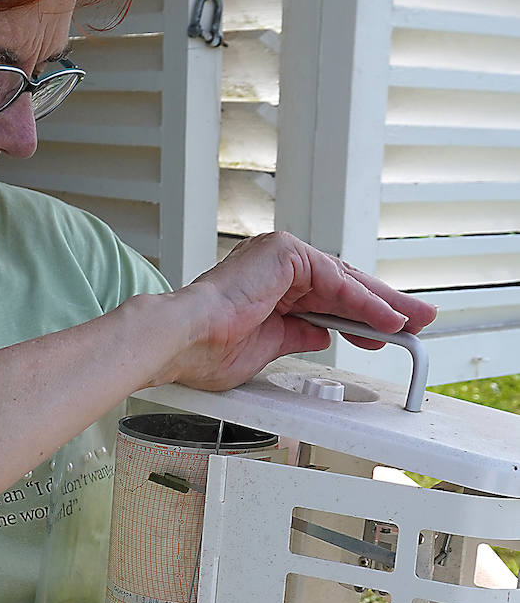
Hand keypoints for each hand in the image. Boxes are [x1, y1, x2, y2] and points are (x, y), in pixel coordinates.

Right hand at [155, 232, 436, 392]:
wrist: (182, 341)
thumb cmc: (206, 349)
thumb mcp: (269, 347)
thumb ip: (298, 336)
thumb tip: (322, 334)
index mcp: (269, 286)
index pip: (329, 298)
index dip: (362, 317)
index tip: (388, 333)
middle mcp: (276, 265)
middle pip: (345, 286)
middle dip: (384, 307)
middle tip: (419, 322)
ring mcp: (281, 255)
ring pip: (347, 281)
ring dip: (384, 305)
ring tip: (415, 322)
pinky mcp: (285, 252)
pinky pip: (338, 281)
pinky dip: (365, 302)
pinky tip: (389, 320)